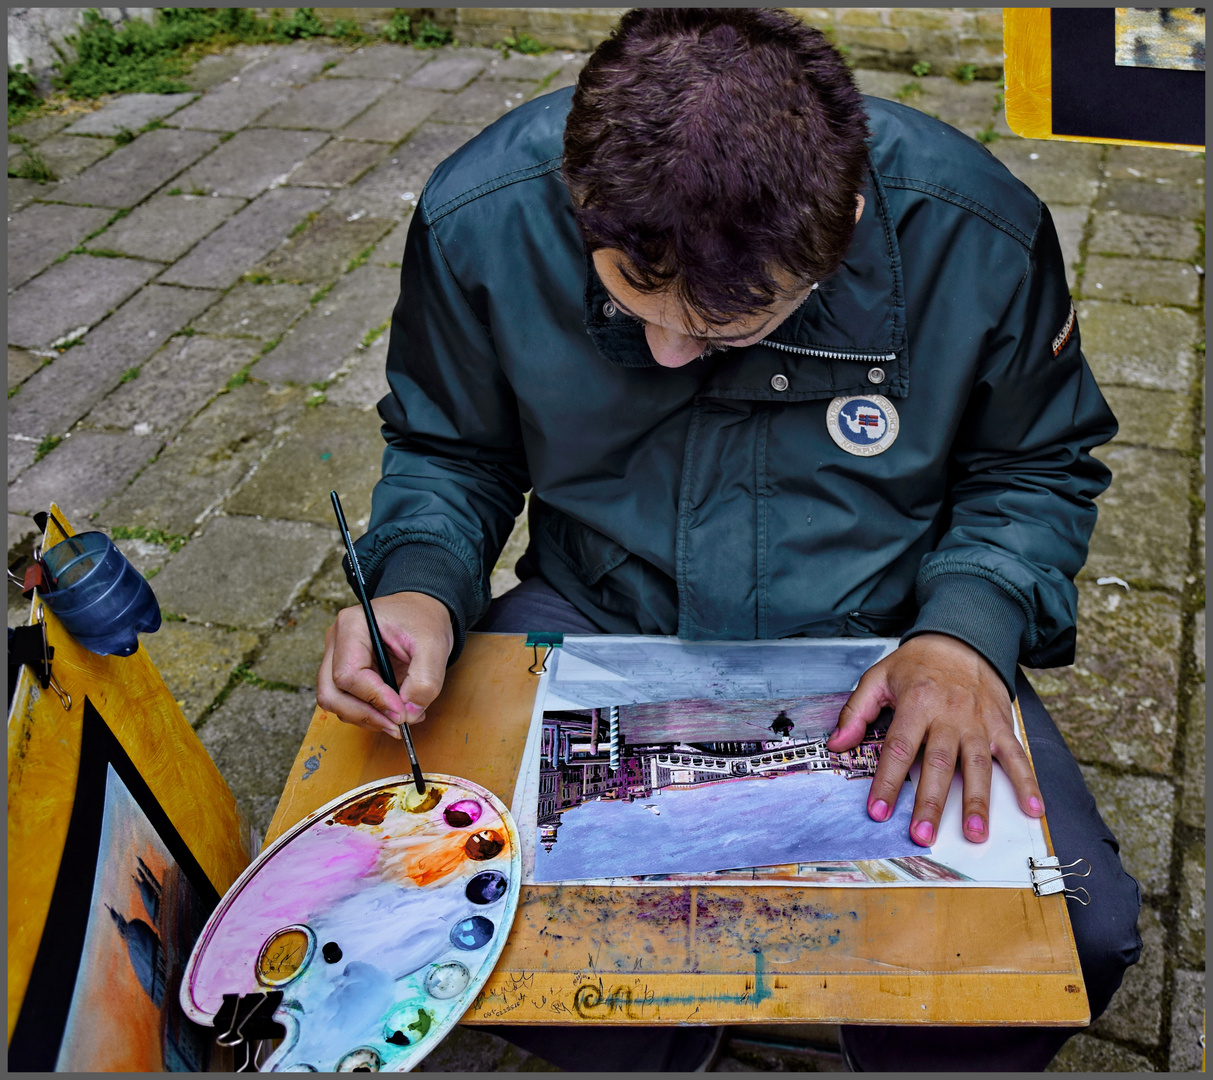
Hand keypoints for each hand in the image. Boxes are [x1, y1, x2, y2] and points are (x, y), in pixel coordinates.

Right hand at [317, 592, 453, 739]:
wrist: (422, 610)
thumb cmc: (424, 619)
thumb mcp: (434, 646)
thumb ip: (425, 681)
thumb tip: (408, 714)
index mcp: (352, 625)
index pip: (348, 674)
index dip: (374, 699)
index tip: (401, 713)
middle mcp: (337, 641)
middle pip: (331, 692)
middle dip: (364, 715)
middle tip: (397, 726)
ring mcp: (337, 657)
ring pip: (335, 701)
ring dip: (366, 718)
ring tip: (400, 720)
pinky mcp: (345, 671)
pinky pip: (346, 701)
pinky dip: (368, 713)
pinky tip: (394, 712)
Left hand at [826, 633, 1043, 844]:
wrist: (963, 639)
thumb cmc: (918, 663)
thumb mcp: (879, 677)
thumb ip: (856, 712)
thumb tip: (836, 744)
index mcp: (916, 703)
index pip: (898, 748)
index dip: (887, 781)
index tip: (877, 811)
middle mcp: (950, 715)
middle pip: (938, 764)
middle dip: (930, 802)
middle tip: (922, 835)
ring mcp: (979, 723)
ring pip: (978, 766)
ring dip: (977, 802)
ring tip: (975, 834)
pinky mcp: (1002, 726)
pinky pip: (1017, 757)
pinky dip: (1027, 784)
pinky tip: (1034, 810)